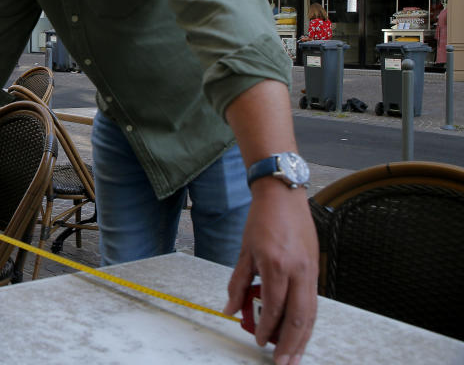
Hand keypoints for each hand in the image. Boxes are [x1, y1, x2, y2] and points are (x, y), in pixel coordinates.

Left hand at [224, 179, 317, 364]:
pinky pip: (313, 301)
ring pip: (311, 313)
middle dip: (291, 344)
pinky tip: (300, 332)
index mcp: (276, 265)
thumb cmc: (261, 220)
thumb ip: (238, 282)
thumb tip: (230, 308)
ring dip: (303, 338)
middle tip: (282, 363)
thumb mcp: (244, 251)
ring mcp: (310, 271)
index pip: (274, 306)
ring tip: (293, 356)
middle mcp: (298, 271)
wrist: (283, 196)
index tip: (259, 342)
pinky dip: (307, 320)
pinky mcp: (315, 269)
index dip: (268, 328)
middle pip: (299, 317)